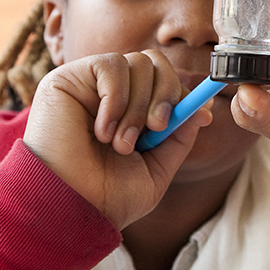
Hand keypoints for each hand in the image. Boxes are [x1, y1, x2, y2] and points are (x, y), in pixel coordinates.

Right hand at [23, 51, 212, 228]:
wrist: (70, 207)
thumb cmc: (106, 196)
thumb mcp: (155, 170)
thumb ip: (178, 138)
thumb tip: (200, 110)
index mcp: (130, 112)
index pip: (164, 80)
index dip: (183, 93)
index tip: (202, 115)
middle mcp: (110, 94)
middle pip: (155, 62)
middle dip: (166, 94)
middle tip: (156, 128)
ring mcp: (88, 84)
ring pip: (137, 63)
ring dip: (136, 108)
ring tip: (120, 143)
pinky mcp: (68, 78)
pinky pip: (111, 65)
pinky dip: (115, 100)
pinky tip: (101, 131)